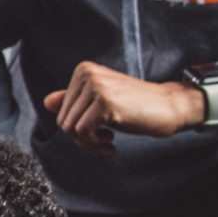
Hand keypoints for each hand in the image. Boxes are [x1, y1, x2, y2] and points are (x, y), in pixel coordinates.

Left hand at [40, 61, 207, 156]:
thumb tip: (47, 102)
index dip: (77, 130)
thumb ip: (76, 101)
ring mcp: (95, 86)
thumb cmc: (138, 106)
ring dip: (89, 145)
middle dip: (82, 140)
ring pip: (70, 129)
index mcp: (84, 71)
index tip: (98, 134)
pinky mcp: (104, 102)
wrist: (171, 106)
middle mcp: (86, 74)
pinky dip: (95, 145)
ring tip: (108, 144)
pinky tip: (112, 143)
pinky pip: (83, 133)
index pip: (62, 110)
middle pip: (63, 120)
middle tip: (104, 144)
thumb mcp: (103, 101)